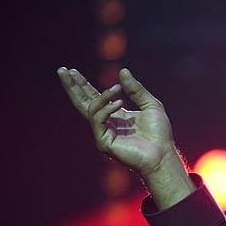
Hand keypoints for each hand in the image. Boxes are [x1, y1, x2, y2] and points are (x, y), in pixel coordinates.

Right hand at [57, 67, 192, 208]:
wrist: (163, 154)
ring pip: (92, 109)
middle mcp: (106, 124)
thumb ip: (136, 89)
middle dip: (72, 87)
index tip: (72, 71)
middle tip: (62, 70)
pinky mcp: (103, 142)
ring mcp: (103, 133)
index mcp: (116, 116)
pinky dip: (107, 109)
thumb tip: (123, 71)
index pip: (94, 98)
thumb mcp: (150, 105)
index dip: (82, 85)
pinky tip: (120, 103)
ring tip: (116, 88)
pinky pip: (99, 120)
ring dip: (103, 96)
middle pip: (83, 103)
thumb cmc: (159, 134)